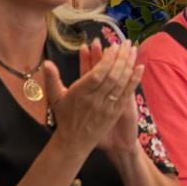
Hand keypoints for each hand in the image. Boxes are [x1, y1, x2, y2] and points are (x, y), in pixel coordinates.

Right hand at [38, 40, 141, 154]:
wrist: (74, 142)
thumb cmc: (64, 117)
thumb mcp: (55, 98)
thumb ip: (52, 79)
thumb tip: (46, 62)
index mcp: (79, 94)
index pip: (96, 74)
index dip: (106, 60)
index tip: (113, 47)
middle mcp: (94, 100)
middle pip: (111, 76)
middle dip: (120, 58)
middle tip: (126, 43)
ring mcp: (106, 107)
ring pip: (120, 83)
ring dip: (128, 65)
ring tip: (133, 50)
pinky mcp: (115, 112)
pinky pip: (126, 94)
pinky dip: (134, 81)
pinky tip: (140, 68)